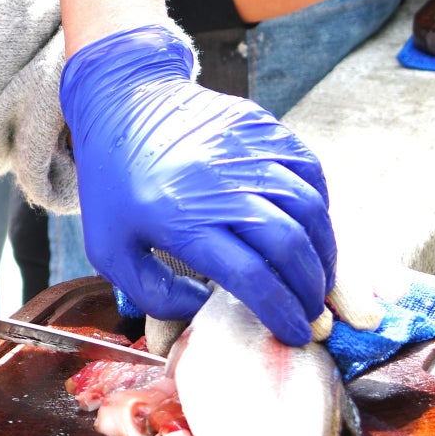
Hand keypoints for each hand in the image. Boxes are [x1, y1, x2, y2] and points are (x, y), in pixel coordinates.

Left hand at [60, 25, 332, 344]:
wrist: (121, 102)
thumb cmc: (114, 183)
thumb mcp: (110, 250)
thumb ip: (154, 294)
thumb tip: (204, 308)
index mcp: (179, 219)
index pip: (250, 277)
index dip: (280, 311)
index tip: (293, 332)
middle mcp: (218, 183)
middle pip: (288, 244)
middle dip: (310, 288)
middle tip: (312, 310)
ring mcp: (245, 149)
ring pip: (308, 207)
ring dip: (324, 250)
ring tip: (320, 277)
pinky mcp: (261, 126)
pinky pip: (308, 168)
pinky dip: (320, 203)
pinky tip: (314, 229)